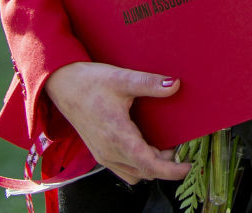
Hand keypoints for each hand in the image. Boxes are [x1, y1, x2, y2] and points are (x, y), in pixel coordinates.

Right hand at [43, 62, 190, 184]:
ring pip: (134, 172)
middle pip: (144, 171)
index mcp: (117, 136)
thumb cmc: (91, 82)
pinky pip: (123, 169)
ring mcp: (103, 154)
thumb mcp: (123, 78)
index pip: (148, 164)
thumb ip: (150, 83)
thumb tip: (175, 84)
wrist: (64, 85)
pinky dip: (139, 165)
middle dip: (166, 165)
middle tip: (182, 147)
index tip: (188, 167)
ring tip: (168, 148)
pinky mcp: (100, 152)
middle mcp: (109, 151)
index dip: (170, 170)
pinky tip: (148, 148)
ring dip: (152, 166)